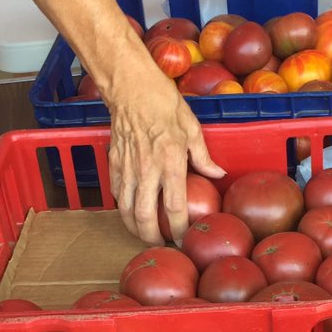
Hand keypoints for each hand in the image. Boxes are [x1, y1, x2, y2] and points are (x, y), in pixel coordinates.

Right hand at [108, 71, 225, 244]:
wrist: (130, 87)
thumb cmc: (164, 103)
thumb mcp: (191, 128)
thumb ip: (204, 157)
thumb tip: (218, 175)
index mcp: (170, 162)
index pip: (175, 207)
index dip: (179, 229)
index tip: (184, 239)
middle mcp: (147, 170)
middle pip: (145, 217)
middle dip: (153, 237)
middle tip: (162, 243)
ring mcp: (127, 169)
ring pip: (126, 211)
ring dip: (134, 229)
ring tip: (145, 235)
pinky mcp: (114, 165)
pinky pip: (117, 195)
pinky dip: (123, 209)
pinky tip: (132, 213)